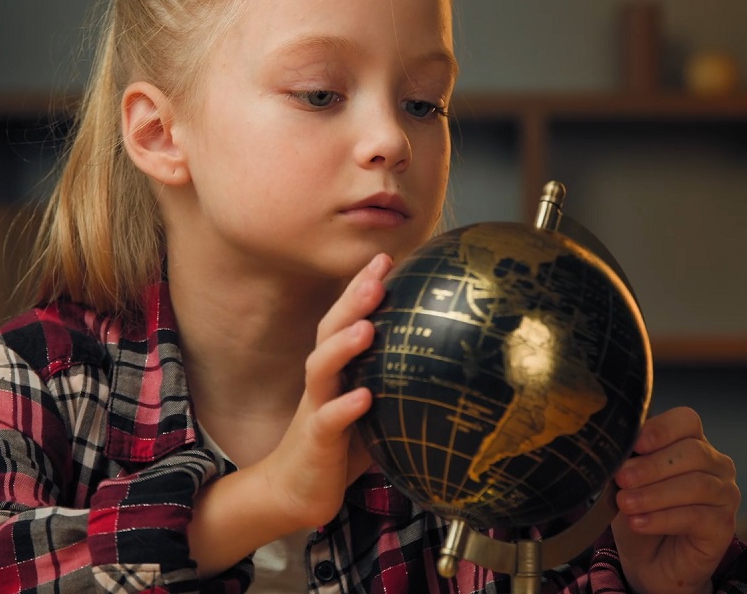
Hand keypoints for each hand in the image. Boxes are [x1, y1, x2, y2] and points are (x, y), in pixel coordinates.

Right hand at [260, 252, 389, 528]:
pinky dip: (343, 407)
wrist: (297, 489)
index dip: (361, 288)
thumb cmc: (341, 444)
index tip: (386, 258)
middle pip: (331, 331)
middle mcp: (323, 381)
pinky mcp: (315, 441)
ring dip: (344, 347)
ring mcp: (315, 408)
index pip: (347, 319)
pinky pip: (327, 421)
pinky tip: (363, 397)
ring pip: (321, 369)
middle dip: (352, 302)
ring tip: (367, 328)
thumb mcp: (373, 408)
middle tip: (377, 277)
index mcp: (337, 369)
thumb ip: (397, 382)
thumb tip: (449, 361)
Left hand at [611, 406, 739, 593]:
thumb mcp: (626, 483)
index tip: (636, 444)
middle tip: (622, 479)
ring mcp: (725, 495)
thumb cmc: (639, 512)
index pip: (687, 421)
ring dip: (654, 494)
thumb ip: (627, 463)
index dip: (662, 429)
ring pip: (696, 485)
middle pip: (693, 452)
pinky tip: (639, 522)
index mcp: (692, 443)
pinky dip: (663, 518)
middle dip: (652, 466)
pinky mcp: (724, 526)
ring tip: (626, 503)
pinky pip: (697, 517)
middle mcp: (716, 465)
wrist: (649, 562)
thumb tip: (615, 452)